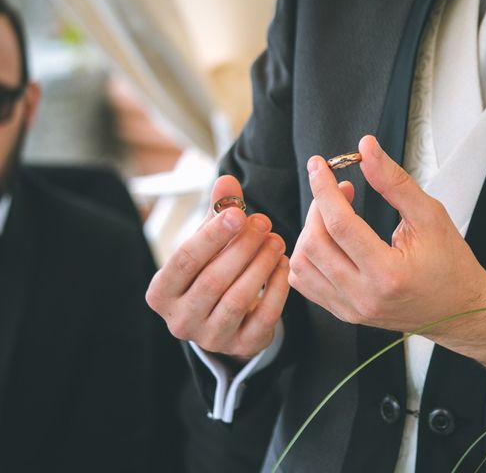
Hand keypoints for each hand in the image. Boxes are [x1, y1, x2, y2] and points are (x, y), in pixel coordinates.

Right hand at [146, 176, 289, 359]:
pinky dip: (277, 288)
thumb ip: (217, 212)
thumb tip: (228, 179)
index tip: (239, 212)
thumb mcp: (209, 243)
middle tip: (264, 223)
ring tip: (276, 240)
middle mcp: (180, 320)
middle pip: (213, 279)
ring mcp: (210, 338)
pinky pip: (264, 317)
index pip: (185, 259)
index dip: (213, 234)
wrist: (226, 319)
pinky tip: (284, 264)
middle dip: (242, 247)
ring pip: (238, 299)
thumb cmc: (211, 271)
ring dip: (261, 264)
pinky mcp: (241, 347)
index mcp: (161, 293)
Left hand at [289, 136, 485, 384]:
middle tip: (339, 190)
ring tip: (333, 215)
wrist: (459, 309)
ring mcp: (351, 309)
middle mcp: (364, 296)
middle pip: (314, 244)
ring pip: (302, 265)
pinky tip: (324, 239)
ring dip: (309, 230)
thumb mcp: (430, 215)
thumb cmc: (450, 265)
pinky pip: (304, 283)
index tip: (319, 166)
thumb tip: (366, 150)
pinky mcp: (344, 312)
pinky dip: (305, 256)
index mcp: (388, 274)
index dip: (324, 188)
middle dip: (318, 206)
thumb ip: (394, 181)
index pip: (339, 224)